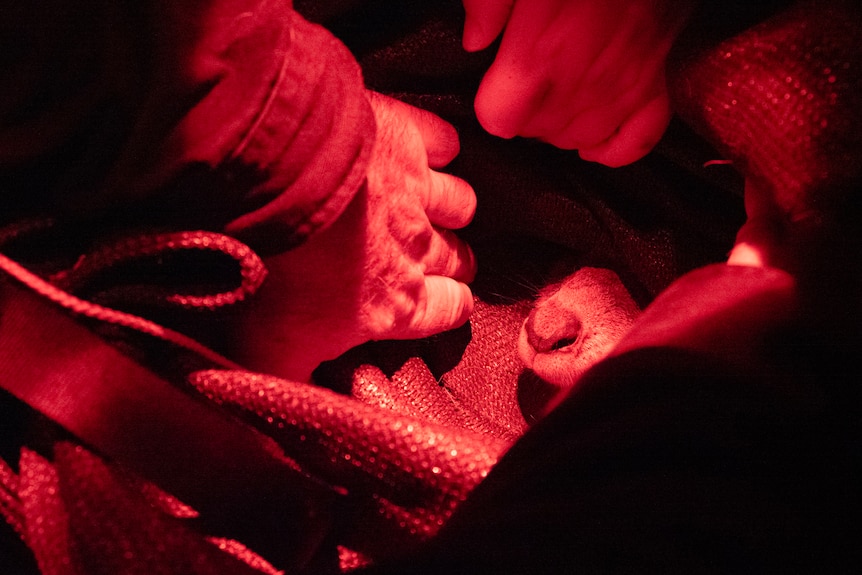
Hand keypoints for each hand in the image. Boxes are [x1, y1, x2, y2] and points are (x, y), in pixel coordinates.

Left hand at [233, 91, 476, 381]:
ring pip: (460, 202)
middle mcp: (418, 248)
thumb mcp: (270, 352)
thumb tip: (296, 420)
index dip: (450, 306)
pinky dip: (441, 145)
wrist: (266, 185)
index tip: (445, 302)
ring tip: (439, 204)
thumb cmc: (270, 273)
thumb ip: (293, 383)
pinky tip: (433, 148)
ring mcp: (417, 190)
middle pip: (458, 257)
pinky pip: (444, 142)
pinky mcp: (405, 137)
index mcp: (396, 303)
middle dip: (454, 259)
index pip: (449, 311)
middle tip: (436, 254)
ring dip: (451, 206)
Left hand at [463, 0, 692, 165]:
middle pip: (537, 133)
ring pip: (580, 140)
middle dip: (526, 116)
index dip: (492, 104)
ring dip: (562, 129)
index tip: (497, 84)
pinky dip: (614, 149)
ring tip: (559, 102)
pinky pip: (636, 142)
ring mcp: (622, 89)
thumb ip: (488, 4)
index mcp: (539, 56)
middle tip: (528, 86)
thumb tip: (474, 37)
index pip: (499, 119)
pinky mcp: (658, 86)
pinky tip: (596, 143)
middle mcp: (579, 84)